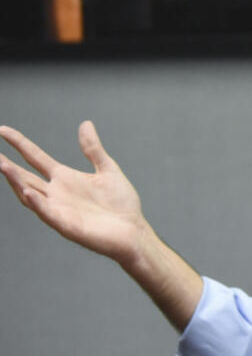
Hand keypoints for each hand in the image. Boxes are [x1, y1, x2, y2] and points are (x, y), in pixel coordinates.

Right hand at [0, 121, 150, 265]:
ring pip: (30, 194)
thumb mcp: (108, 170)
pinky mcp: (68, 226)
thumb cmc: (122, 205)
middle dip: (7, 166)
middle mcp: (57, 193)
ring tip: (3, 166)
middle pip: (25, 176)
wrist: (134, 232)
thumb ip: (93, 149)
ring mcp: (60, 209)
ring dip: (16, 182)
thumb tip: (85, 123)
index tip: (2, 130)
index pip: (35, 157)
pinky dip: (38, 204)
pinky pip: (48, 214)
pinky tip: (29, 192)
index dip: (19, 143)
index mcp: (65, 178)